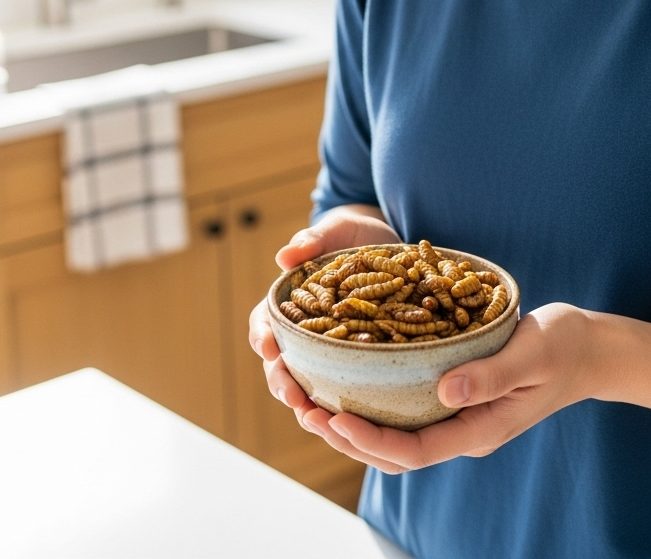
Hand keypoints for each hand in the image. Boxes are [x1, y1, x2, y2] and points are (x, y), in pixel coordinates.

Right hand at [248, 205, 398, 419]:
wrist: (388, 244)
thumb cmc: (354, 234)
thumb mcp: (337, 230)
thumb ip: (314, 239)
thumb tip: (286, 255)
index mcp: (291, 301)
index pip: (265, 322)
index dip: (261, 336)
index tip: (268, 348)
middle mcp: (305, 329)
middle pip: (281, 361)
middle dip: (282, 381)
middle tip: (294, 398)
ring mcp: (330, 347)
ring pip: (308, 381)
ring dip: (307, 402)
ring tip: (316, 418)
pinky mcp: (357, 357)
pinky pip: (344, 384)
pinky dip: (340, 403)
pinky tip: (352, 420)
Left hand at [297, 304, 596, 473]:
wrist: (586, 347)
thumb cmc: (562, 347)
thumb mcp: (531, 354)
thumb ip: (491, 374)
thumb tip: (444, 391)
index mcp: (478, 428)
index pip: (413, 451)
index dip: (369, 439)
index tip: (333, 416)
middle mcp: (460, 428)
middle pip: (391, 451)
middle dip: (343, 434)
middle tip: (300, 405)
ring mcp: (456, 414)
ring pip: (391, 433)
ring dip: (348, 421)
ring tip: (307, 397)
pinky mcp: (452, 394)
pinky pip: (402, 407)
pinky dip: (370, 397)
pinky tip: (347, 374)